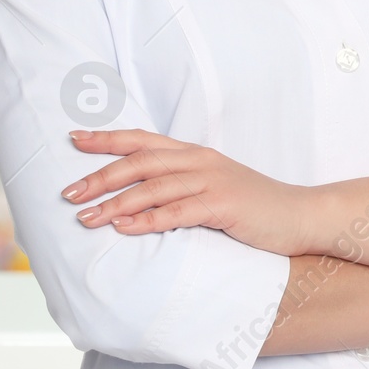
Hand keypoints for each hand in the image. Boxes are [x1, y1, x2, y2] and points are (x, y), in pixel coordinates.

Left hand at [62, 129, 316, 256]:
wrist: (300, 215)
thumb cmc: (253, 206)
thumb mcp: (214, 187)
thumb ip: (180, 186)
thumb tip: (134, 198)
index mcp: (196, 154)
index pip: (143, 140)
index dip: (108, 139)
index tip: (74, 139)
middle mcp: (201, 162)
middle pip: (141, 162)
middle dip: (100, 176)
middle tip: (68, 193)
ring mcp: (213, 182)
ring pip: (153, 187)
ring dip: (115, 202)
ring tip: (86, 218)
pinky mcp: (224, 206)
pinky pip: (177, 212)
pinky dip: (147, 220)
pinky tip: (124, 228)